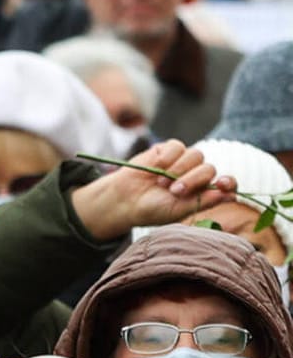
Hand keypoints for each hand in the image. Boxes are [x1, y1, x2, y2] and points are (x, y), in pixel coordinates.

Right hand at [71, 139, 235, 241]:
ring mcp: (183, 161)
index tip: (222, 184)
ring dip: (178, 170)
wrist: (125, 200)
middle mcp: (197, 174)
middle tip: (173, 191)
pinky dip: (168, 158)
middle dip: (192, 180)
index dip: (228, 182)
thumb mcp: (179, 209)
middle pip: (209, 168)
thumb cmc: (153, 209)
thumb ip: (205, 201)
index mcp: (204, 191)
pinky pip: (177, 147)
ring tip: (161, 183)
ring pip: (195, 156)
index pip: (226, 183)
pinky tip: (156, 168)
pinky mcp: (168, 150)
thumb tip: (232, 196)